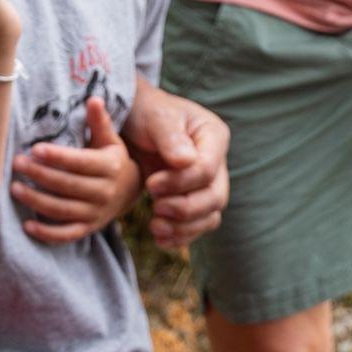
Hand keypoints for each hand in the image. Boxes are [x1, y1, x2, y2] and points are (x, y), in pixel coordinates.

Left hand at [10, 97, 140, 242]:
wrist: (129, 191)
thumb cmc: (112, 159)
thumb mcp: (110, 139)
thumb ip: (100, 121)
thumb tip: (93, 99)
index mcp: (110, 166)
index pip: (80, 162)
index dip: (58, 157)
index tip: (35, 149)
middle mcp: (105, 191)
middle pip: (68, 185)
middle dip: (40, 175)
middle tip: (18, 163)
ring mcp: (97, 213)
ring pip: (63, 210)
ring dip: (37, 201)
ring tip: (16, 188)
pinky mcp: (89, 229)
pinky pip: (67, 235)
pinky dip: (47, 233)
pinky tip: (28, 225)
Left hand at [124, 79, 229, 248]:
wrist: (135, 121)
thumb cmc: (147, 113)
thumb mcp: (156, 118)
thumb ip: (170, 138)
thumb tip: (186, 162)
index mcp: (213, 136)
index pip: (208, 169)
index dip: (182, 182)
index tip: (151, 184)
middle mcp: (217, 161)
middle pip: (215, 196)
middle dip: (185, 208)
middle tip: (156, 208)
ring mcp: (208, 183)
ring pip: (210, 215)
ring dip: (184, 227)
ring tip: (155, 226)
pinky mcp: (194, 198)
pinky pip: (198, 225)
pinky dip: (182, 235)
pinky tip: (160, 238)